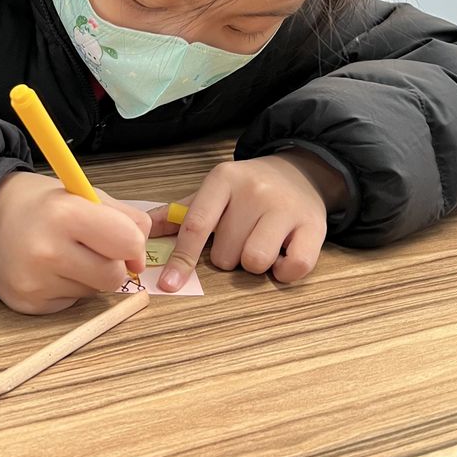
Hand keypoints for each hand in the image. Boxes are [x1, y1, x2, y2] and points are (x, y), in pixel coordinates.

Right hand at [0, 171, 149, 314]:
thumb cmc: (43, 205)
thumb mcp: (83, 193)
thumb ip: (122, 216)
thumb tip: (142, 251)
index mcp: (65, 213)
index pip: (127, 241)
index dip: (135, 246)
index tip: (129, 245)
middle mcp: (48, 250)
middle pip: (114, 276)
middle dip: (114, 265)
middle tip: (96, 250)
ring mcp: (36, 281)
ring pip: (95, 293)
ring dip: (91, 277)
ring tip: (67, 256)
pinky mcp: (29, 303)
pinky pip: (72, 303)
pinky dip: (70, 289)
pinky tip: (51, 271)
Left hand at [147, 152, 343, 291]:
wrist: (300, 171)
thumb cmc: (248, 189)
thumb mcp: (214, 191)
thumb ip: (179, 212)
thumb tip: (142, 230)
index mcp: (223, 179)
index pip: (196, 225)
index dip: (181, 259)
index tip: (169, 285)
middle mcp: (254, 190)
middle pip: (225, 253)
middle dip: (228, 257)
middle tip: (240, 238)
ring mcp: (286, 207)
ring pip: (255, 262)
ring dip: (254, 265)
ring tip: (261, 244)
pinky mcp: (314, 226)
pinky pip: (293, 267)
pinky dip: (284, 271)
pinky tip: (282, 254)